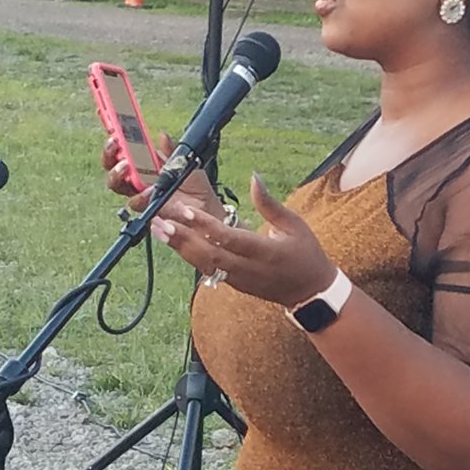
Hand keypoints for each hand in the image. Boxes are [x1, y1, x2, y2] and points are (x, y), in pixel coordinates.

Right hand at [102, 132, 224, 221]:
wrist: (205, 207)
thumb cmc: (195, 185)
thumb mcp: (186, 162)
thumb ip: (172, 150)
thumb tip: (162, 136)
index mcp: (145, 162)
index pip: (122, 150)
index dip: (113, 141)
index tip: (113, 132)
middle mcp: (138, 177)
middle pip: (112, 166)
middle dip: (109, 155)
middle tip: (115, 146)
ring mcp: (140, 193)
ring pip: (117, 184)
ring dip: (118, 174)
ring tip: (126, 166)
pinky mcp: (145, 208)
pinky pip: (134, 202)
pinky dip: (140, 195)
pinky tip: (149, 190)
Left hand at [152, 173, 336, 307]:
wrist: (311, 293)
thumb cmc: (306, 254)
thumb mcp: (294, 225)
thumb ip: (270, 203)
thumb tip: (253, 176)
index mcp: (265, 252)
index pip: (229, 238)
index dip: (206, 225)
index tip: (186, 210)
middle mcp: (248, 269)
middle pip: (209, 255)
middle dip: (182, 238)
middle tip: (159, 222)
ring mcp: (239, 279)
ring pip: (203, 265)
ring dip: (180, 248)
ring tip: (159, 230)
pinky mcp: (233, 284)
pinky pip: (207, 270)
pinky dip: (189, 256)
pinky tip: (173, 242)